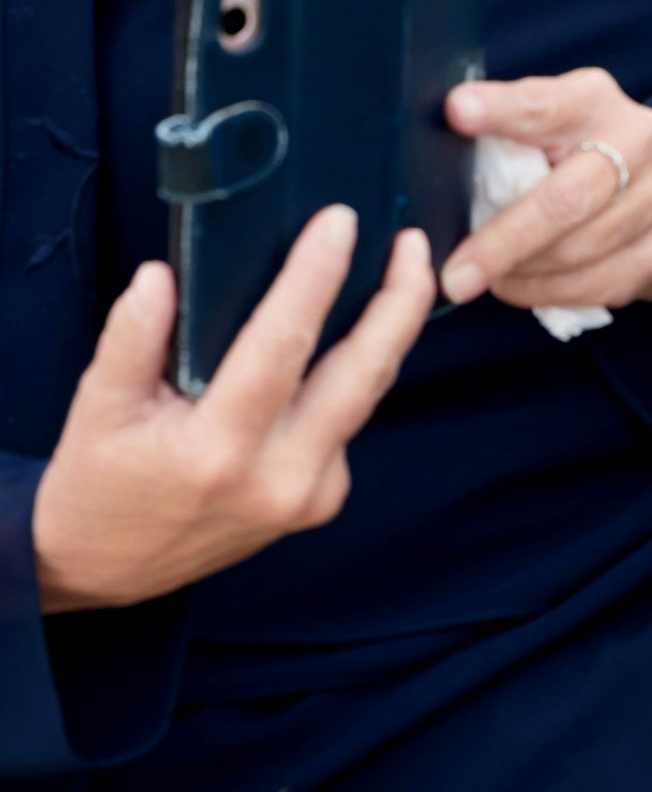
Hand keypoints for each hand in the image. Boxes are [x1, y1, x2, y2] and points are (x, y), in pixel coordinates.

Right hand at [32, 212, 435, 615]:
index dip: (315, 277)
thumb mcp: (97, 408)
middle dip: (399, 302)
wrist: (107, 568)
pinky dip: (355, 374)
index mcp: (220, 450)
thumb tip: (160, 276)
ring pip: (366, 396)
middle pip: (361, 374)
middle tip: (413, 242)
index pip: (283, 346)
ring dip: (389, 332)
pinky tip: (355, 331)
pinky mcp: (321, 501)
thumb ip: (129, 340)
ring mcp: (308, 495)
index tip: (340, 222)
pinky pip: (349, 422)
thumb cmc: (99, 484)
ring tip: (402, 269)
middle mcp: (279, 476)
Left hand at [443, 70, 651, 310]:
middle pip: (569, 199)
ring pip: (579, 252)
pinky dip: (545, 293)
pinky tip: (516, 286)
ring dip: (520, 274)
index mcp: (592, 99)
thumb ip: (496, 133)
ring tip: (480, 279)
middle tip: (455, 276)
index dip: (500, 110)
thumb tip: (425, 148)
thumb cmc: (560, 151)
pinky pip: (594, 285)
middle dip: (504, 242)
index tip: (456, 110)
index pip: (543, 104)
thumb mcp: (533, 125)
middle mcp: (640, 140)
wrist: (636, 184)